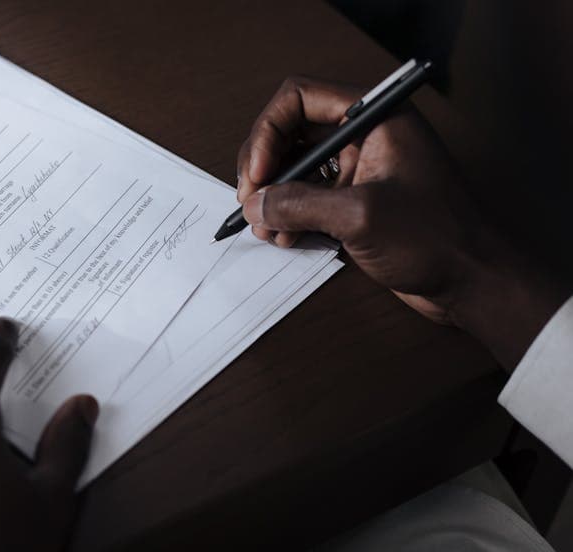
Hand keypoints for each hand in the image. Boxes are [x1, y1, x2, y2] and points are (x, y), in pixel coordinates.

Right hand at [236, 76, 568, 368]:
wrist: (472, 281)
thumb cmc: (437, 239)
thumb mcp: (359, 217)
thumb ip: (299, 205)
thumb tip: (255, 205)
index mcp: (375, 118)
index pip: (301, 98)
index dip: (269, 132)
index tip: (258, 174)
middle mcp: (365, 136)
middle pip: (291, 132)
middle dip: (265, 168)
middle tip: (252, 203)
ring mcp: (359, 169)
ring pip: (295, 167)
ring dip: (272, 196)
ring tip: (266, 228)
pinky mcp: (354, 200)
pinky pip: (307, 197)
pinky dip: (288, 215)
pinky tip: (284, 237)